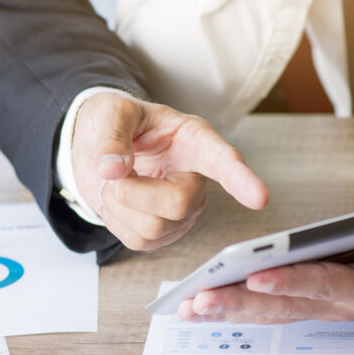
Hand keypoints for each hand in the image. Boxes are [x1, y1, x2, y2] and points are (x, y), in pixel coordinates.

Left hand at [71, 94, 268, 249]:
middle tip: (112, 170)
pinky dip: (115, 219)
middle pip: (179, 203)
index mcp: (193, 140)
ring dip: (119, 204)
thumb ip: (111, 137)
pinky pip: (138, 241)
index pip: (223, 161)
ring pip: (154, 227)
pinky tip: (118, 199)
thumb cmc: (113, 122)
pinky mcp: (162, 233)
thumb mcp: (108, 113)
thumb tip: (113, 170)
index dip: (241, 180)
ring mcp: (182, 210)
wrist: (94, 147)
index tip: (259, 198)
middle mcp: (196, 178)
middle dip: (133, 191)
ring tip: (117, 180)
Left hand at [180, 230, 353, 323]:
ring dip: (231, 308)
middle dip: (240, 303)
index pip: (324, 285)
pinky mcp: (316, 297)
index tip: (257, 278)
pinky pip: (273, 305)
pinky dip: (239, 304)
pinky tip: (207, 302)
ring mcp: (326, 303)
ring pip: (272, 310)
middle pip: (285, 306)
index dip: (291, 283)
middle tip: (199, 301)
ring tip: (189, 306)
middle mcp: (340, 302)